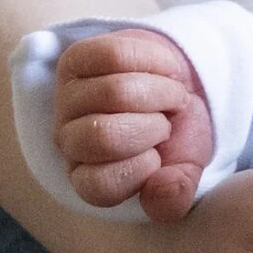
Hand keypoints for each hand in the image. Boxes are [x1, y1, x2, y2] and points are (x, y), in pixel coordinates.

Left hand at [52, 28, 214, 220]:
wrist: (179, 86)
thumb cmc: (178, 134)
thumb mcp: (185, 168)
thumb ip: (174, 193)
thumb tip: (162, 196)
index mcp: (91, 177)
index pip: (100, 185)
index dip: (142, 169)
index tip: (159, 157)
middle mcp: (69, 139)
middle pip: (103, 136)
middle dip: (154, 126)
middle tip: (166, 122)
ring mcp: (68, 96)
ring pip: (115, 92)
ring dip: (162, 91)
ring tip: (170, 96)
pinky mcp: (76, 58)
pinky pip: (116, 56)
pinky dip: (156, 62)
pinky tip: (161, 71)